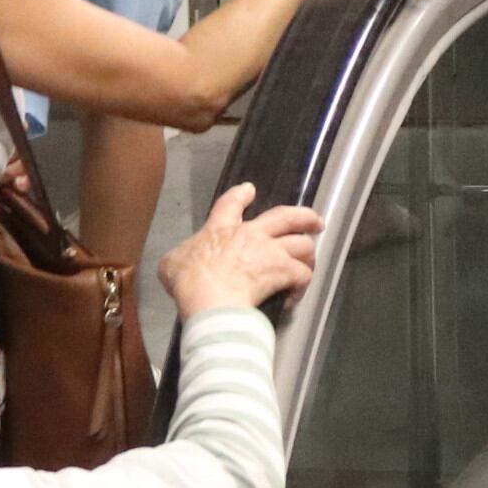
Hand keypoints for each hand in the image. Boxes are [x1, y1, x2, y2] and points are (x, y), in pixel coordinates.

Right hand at [160, 183, 327, 317]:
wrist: (211, 298)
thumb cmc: (189, 281)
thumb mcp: (171, 264)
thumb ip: (180, 257)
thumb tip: (179, 263)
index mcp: (221, 228)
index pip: (231, 203)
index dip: (241, 195)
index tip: (250, 189)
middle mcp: (252, 234)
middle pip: (286, 216)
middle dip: (304, 217)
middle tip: (316, 221)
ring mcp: (271, 252)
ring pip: (302, 245)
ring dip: (308, 254)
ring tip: (309, 262)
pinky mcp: (285, 272)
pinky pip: (302, 276)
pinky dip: (301, 287)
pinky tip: (293, 297)